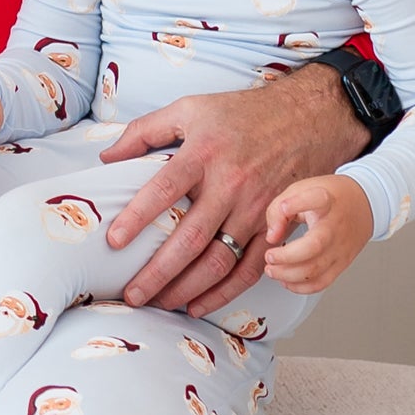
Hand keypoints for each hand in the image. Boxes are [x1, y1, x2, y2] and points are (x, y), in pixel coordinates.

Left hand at [97, 65, 366, 313]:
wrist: (308, 118)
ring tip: (158, 303)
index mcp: (204, 153)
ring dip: (186, 289)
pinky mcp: (275, 227)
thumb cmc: (243, 114)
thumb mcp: (190, 108)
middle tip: (132, 294)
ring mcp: (255, 210)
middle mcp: (230, 185)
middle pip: (190, 239)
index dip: (139, 216)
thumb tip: (106, 157)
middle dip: (158, 272)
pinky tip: (198, 306)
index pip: (165, 189)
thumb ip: (145, 131)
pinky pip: (250, 269)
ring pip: (218, 261)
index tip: (114, 241)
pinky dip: (224, 294)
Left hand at [259, 173, 373, 294]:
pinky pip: (322, 283)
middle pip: (313, 246)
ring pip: (315, 270)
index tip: (284, 207)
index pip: (317, 199)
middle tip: (270, 255)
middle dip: (285, 257)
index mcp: (326, 201)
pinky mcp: (341, 263)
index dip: (296, 203)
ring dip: (288, 275)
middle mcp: (335, 227)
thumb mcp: (301, 189)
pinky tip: (288, 280)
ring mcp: (340, 248)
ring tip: (272, 269)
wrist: (363, 205)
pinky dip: (301, 287)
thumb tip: (271, 237)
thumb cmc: (330, 197)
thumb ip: (279, 210)